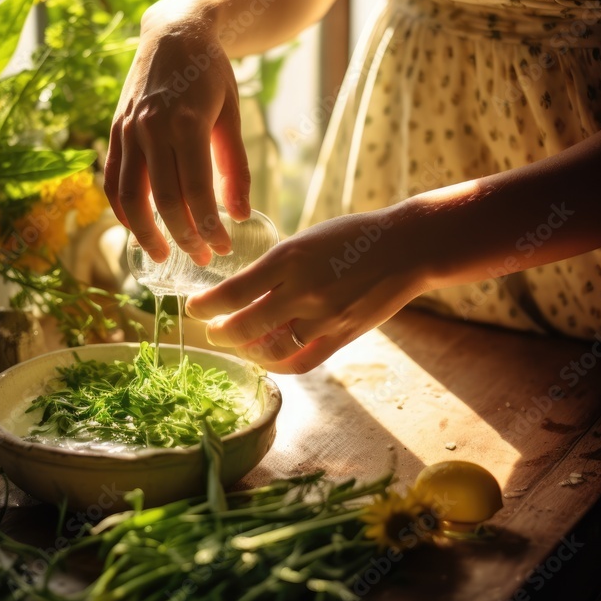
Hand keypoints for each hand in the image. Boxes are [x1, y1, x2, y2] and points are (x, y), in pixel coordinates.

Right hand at [104, 1, 250, 264]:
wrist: (174, 33)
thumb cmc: (211, 75)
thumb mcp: (232, 116)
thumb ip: (236, 167)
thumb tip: (241, 215)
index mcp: (186, 124)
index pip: (197, 192)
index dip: (209, 227)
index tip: (223, 248)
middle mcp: (151, 128)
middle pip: (163, 201)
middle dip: (184, 237)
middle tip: (202, 259)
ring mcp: (127, 130)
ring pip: (129, 196)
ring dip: (145, 233)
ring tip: (163, 255)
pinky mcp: (114, 131)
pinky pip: (113, 180)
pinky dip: (121, 209)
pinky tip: (136, 228)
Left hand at [185, 207, 425, 372]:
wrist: (406, 248)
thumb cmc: (353, 236)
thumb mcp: (306, 240)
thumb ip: (277, 267)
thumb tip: (243, 291)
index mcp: (289, 258)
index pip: (233, 292)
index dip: (206, 305)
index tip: (194, 307)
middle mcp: (303, 290)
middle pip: (244, 326)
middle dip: (219, 332)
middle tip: (211, 330)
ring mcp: (323, 318)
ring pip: (269, 349)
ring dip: (246, 350)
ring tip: (238, 344)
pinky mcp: (341, 336)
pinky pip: (300, 362)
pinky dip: (277, 364)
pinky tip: (267, 358)